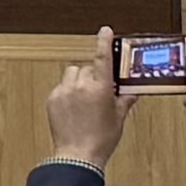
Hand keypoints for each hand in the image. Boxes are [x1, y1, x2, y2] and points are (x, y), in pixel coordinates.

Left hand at [41, 32, 125, 171]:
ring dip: (79, 81)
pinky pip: (62, 87)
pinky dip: (68, 92)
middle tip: (100, 92)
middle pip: (88, 68)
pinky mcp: (53, 98)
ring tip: (85, 99)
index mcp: (100, 88)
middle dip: (94, 76)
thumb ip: (124, 100)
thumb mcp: (118, 118)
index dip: (104, 42)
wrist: (78, 155)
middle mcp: (81, 86)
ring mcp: (64, 91)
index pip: (103, 58)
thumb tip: (132, 91)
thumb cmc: (101, 139)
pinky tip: (74, 108)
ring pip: (73, 74)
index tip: (105, 31)